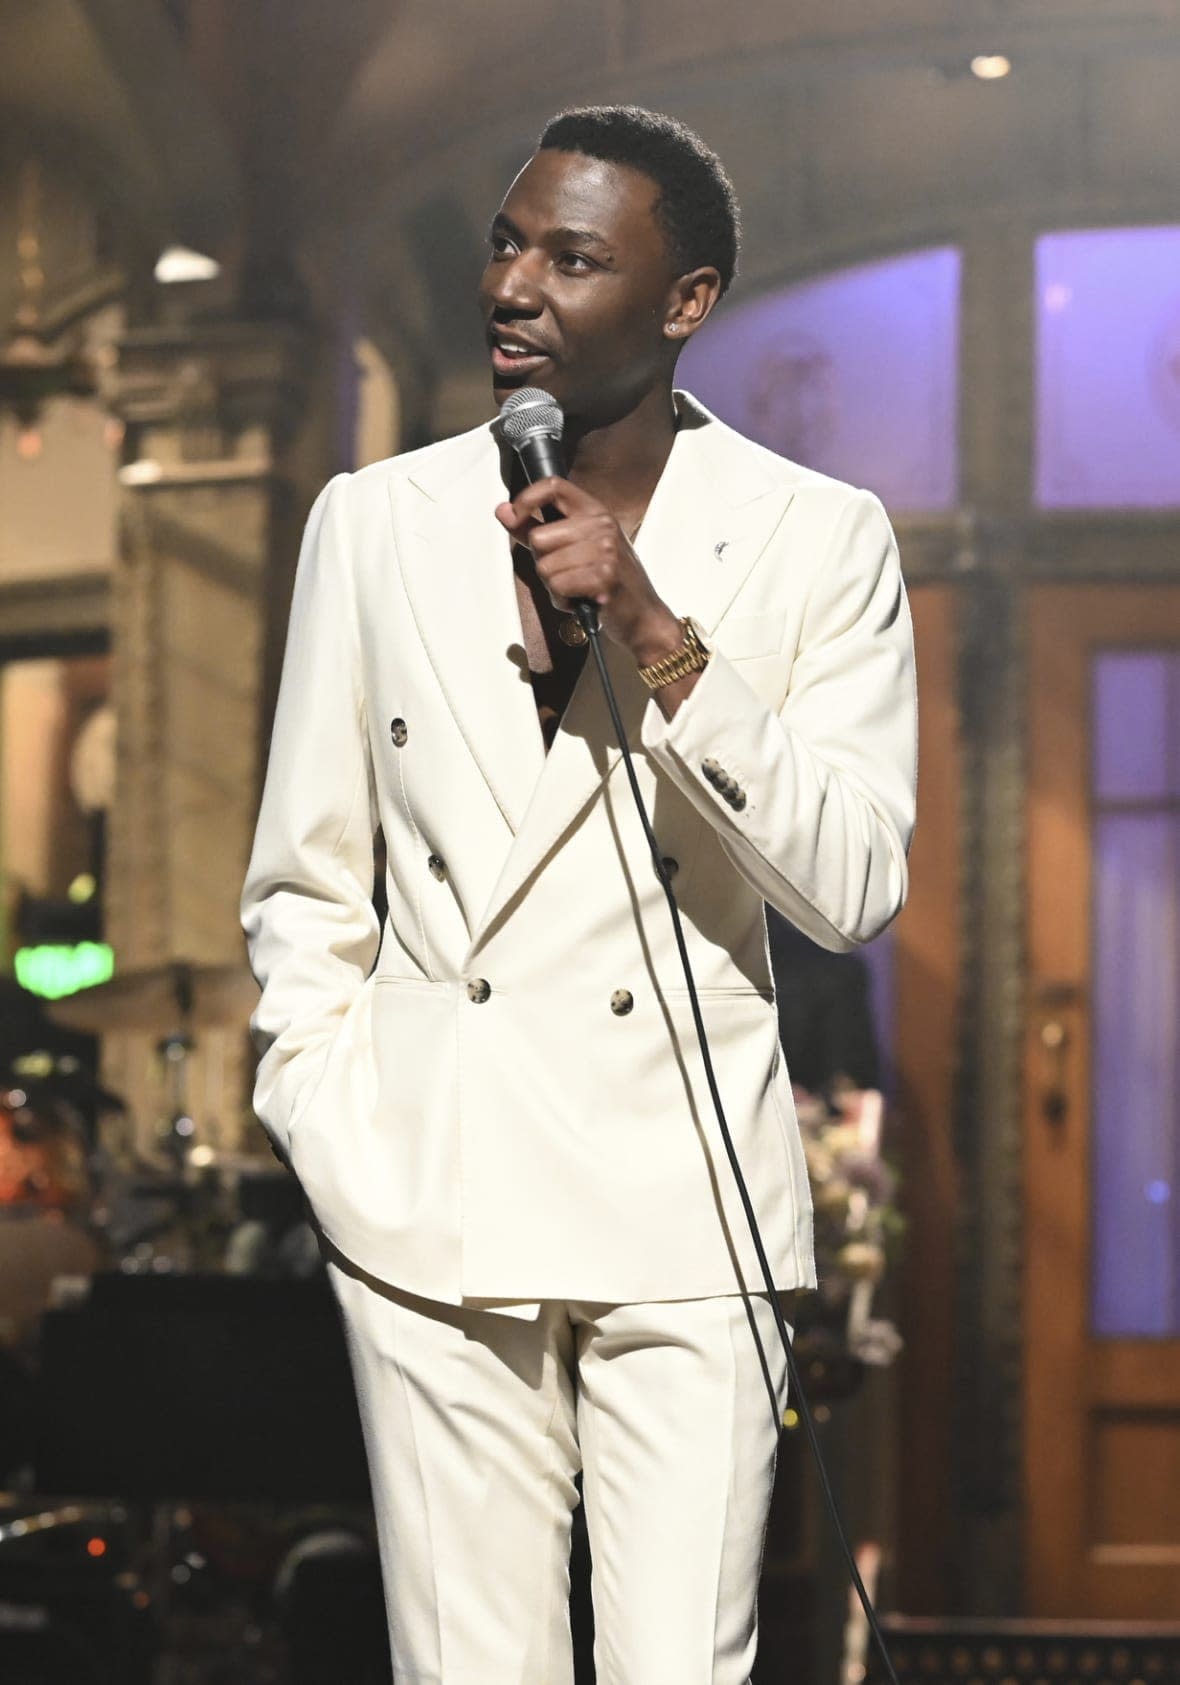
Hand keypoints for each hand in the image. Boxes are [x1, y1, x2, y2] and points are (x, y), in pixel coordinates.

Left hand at [494, 477, 683, 665]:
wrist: (643, 615)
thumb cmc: (607, 581)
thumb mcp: (575, 547)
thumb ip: (535, 528)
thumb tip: (503, 511)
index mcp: (595, 510)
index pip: (554, 486)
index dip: (527, 498)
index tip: (514, 515)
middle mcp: (602, 525)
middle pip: (539, 537)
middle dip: (544, 563)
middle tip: (568, 574)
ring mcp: (605, 550)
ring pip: (545, 567)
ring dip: (554, 586)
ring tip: (577, 588)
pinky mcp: (604, 577)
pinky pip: (557, 586)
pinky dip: (563, 600)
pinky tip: (581, 600)